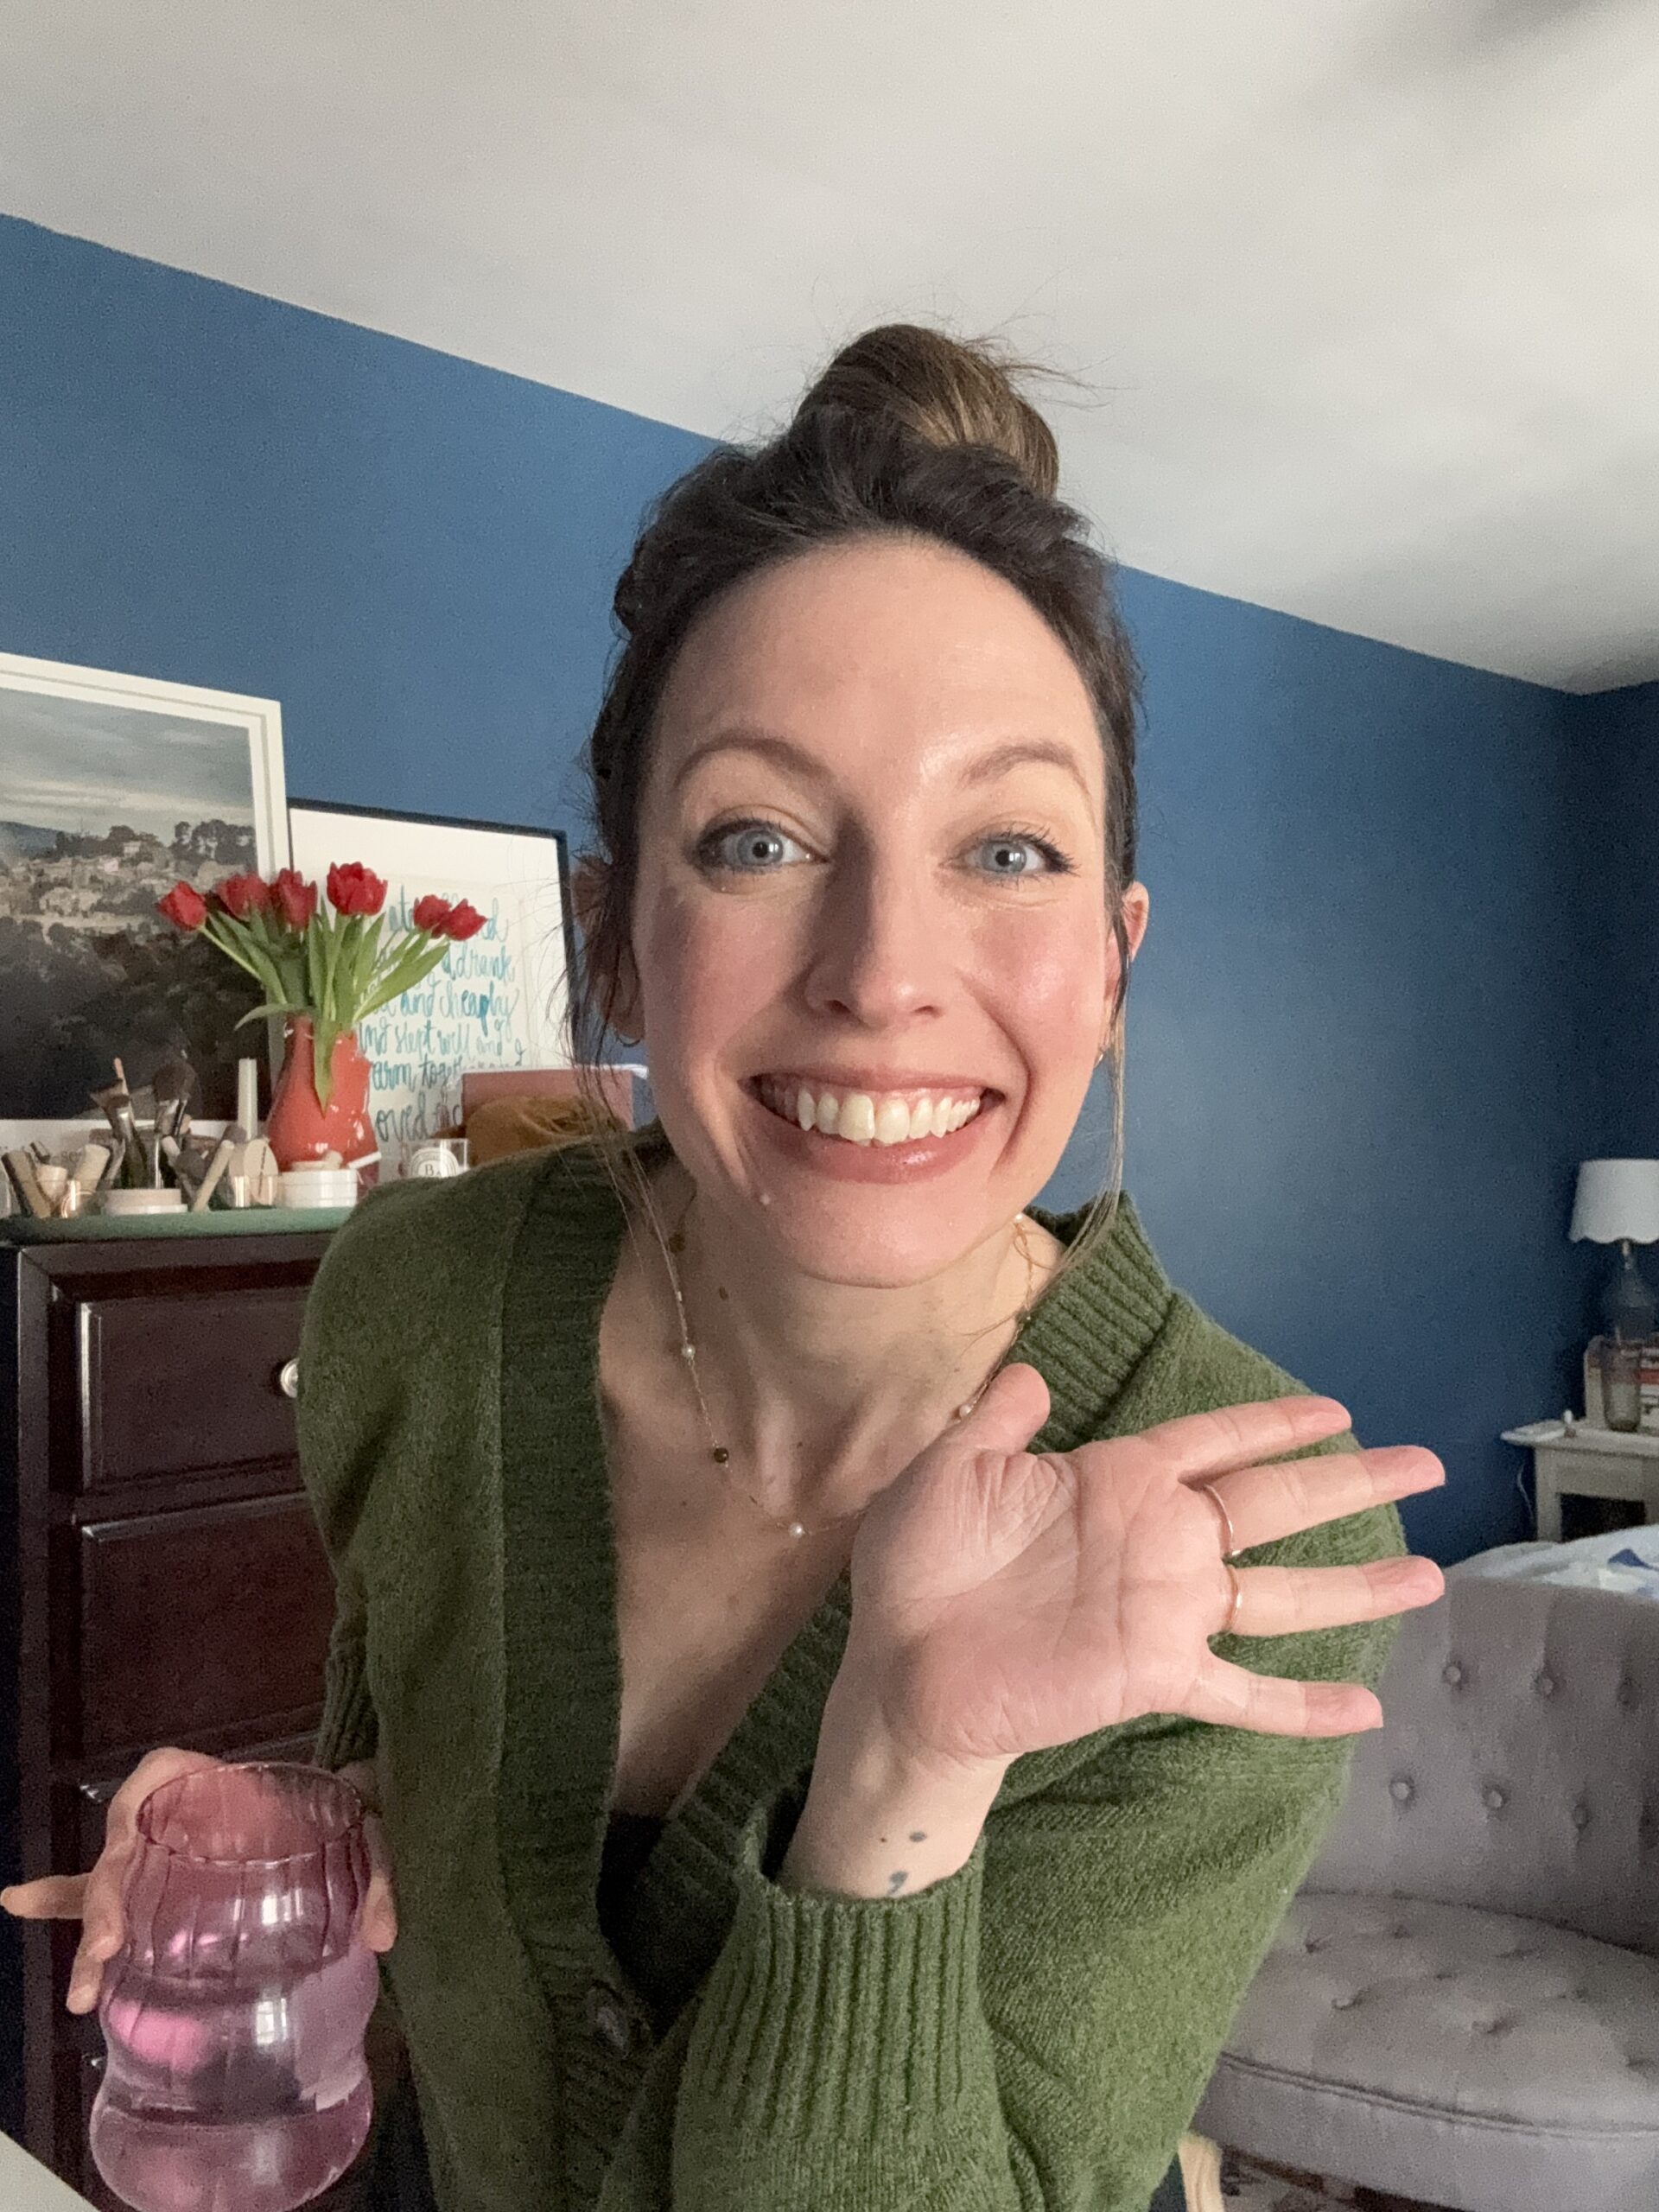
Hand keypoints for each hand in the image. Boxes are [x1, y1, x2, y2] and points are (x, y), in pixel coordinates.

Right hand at [0, 1747, 397, 2013]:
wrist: (351, 1815)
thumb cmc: (350, 1811)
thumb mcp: (371, 1827)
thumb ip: (381, 1868)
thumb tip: (385, 1935)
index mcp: (213, 1779)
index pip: (150, 1783)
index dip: (127, 1820)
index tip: (122, 1865)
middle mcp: (177, 1810)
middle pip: (122, 1851)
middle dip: (105, 1903)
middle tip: (106, 1952)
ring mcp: (167, 1851)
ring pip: (110, 1887)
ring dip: (89, 1933)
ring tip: (80, 1991)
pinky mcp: (167, 1887)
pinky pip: (112, 1895)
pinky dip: (63, 1900)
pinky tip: (14, 1901)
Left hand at [840, 1365, 1444, 1774]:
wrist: (899, 1667)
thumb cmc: (917, 1564)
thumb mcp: (950, 1469)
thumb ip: (998, 1420)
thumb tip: (1034, 1374)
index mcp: (1114, 1482)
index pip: (1213, 1443)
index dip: (1273, 1426)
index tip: (1338, 1411)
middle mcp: (1156, 1540)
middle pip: (1272, 1503)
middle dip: (1347, 1484)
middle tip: (1424, 1464)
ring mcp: (1162, 1610)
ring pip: (1279, 1594)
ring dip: (1353, 1589)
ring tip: (1428, 1580)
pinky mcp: (1152, 1674)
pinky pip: (1240, 1692)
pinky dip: (1300, 1706)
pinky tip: (1364, 1711)